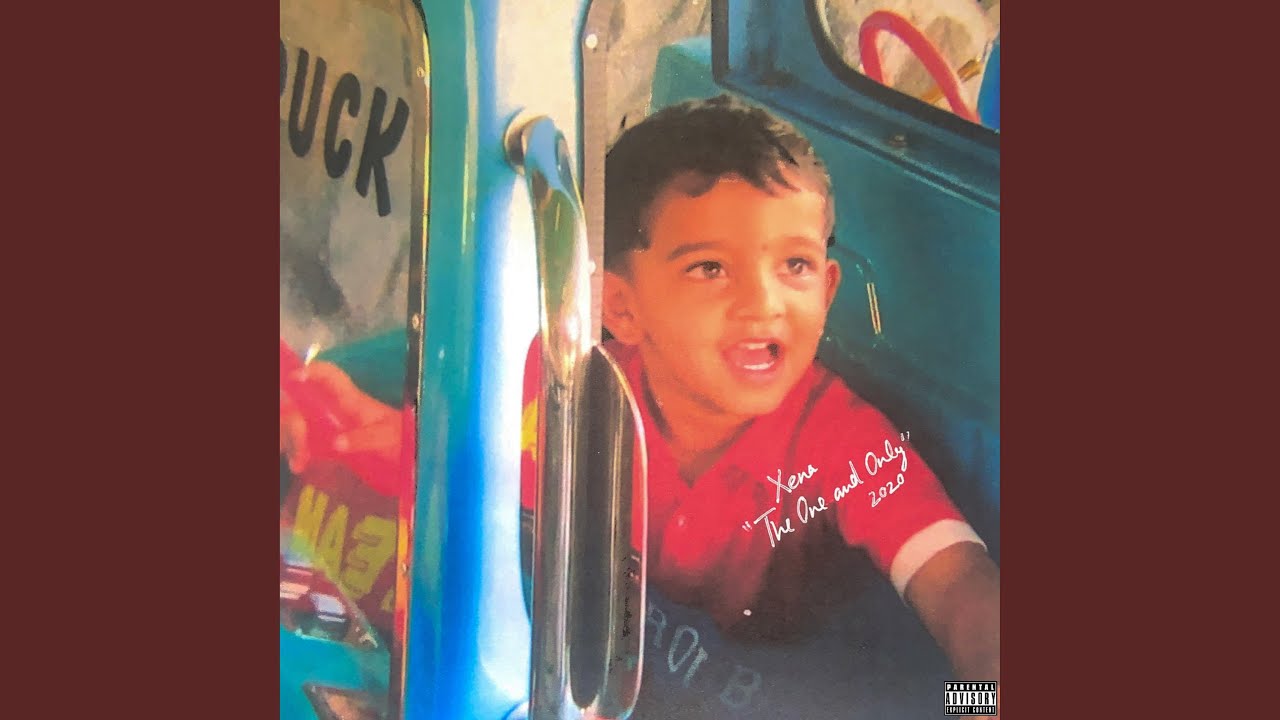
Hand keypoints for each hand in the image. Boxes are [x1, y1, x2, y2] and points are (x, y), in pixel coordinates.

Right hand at [280, 362, 402, 474]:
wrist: (410, 458)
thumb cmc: (402, 439)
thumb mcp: (387, 436)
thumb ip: (364, 437)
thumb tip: (336, 442)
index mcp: (351, 401)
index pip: (329, 376)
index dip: (312, 370)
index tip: (294, 377)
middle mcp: (336, 411)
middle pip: (303, 403)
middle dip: (292, 419)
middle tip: (297, 447)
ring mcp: (331, 428)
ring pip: (300, 424)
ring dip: (294, 440)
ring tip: (298, 463)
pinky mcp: (329, 447)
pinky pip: (306, 444)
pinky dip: (299, 453)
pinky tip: (300, 465)